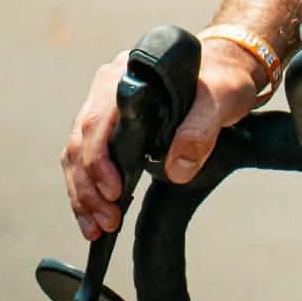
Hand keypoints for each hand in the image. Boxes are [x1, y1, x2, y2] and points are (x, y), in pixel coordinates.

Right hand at [60, 40, 265, 240]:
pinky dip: (86, 191)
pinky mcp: (108, 127)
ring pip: (76, 156)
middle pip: (80, 143)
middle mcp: (107, 89)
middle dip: (89, 189)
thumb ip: (200, 129)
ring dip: (83, 196)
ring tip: (97, 228)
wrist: (224, 72)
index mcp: (126, 75)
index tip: (115, 192)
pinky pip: (84, 161)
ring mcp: (103, 108)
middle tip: (107, 223)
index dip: (99, 161)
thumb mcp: (221, 99)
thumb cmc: (221, 81)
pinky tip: (93, 216)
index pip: (97, 122)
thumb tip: (176, 170)